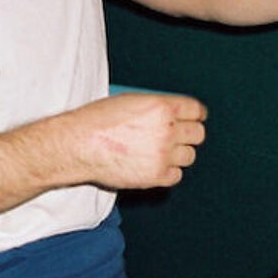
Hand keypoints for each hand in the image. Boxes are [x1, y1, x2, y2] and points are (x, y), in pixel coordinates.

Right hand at [73, 90, 206, 189]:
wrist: (79, 145)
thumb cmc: (97, 121)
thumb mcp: (129, 101)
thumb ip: (154, 108)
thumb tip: (169, 115)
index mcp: (162, 107)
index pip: (196, 110)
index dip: (196, 115)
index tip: (195, 119)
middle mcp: (167, 130)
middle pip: (198, 134)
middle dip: (190, 135)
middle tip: (179, 137)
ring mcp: (163, 155)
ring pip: (189, 156)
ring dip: (179, 154)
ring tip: (162, 152)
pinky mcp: (156, 176)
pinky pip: (176, 175)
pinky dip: (169, 172)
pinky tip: (156, 166)